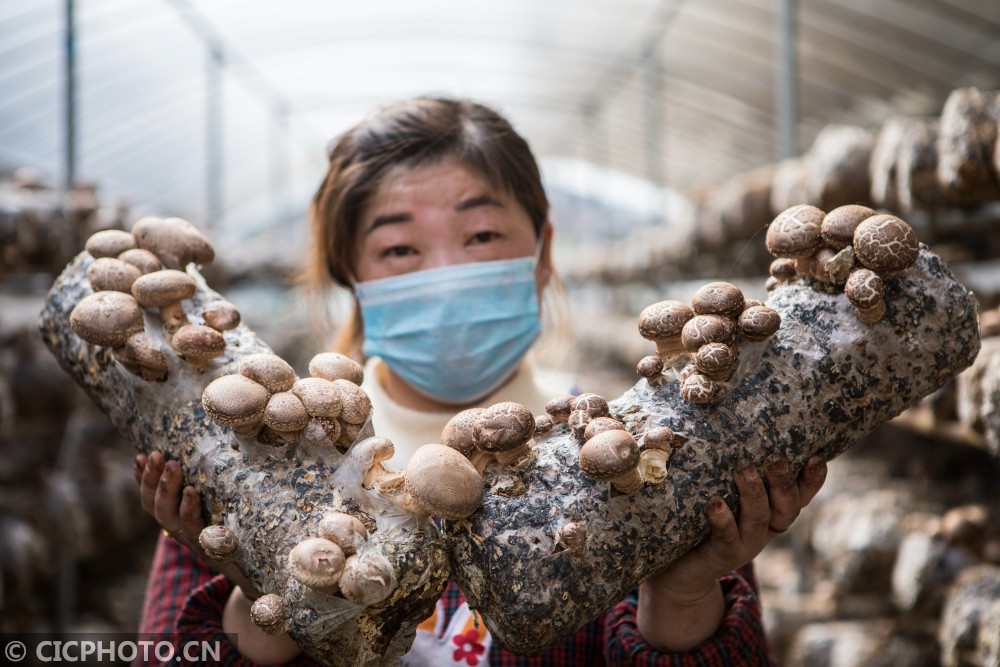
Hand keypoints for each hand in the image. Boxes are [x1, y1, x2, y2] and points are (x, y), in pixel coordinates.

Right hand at [133, 451, 259, 596]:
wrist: (257, 570)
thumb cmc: (237, 533)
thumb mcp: (218, 507)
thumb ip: (208, 488)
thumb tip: (208, 453)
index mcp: (178, 521)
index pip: (151, 500)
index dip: (143, 480)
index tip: (140, 457)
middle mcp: (181, 531)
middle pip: (155, 507)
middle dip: (152, 479)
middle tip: (156, 455)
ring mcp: (194, 540)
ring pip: (169, 516)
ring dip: (167, 489)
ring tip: (173, 465)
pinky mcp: (213, 547)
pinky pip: (195, 529)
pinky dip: (189, 509)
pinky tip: (191, 491)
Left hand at [637, 455, 827, 650]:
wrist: (683, 570)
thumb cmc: (702, 520)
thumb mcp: (724, 492)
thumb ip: (732, 469)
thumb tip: (724, 421)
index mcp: (771, 513)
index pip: (799, 496)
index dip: (812, 480)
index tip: (816, 457)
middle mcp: (764, 529)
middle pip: (786, 508)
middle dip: (784, 482)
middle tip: (775, 459)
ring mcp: (746, 544)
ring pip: (759, 519)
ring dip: (755, 493)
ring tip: (745, 470)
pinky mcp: (722, 554)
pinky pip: (727, 537)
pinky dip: (723, 520)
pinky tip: (716, 503)